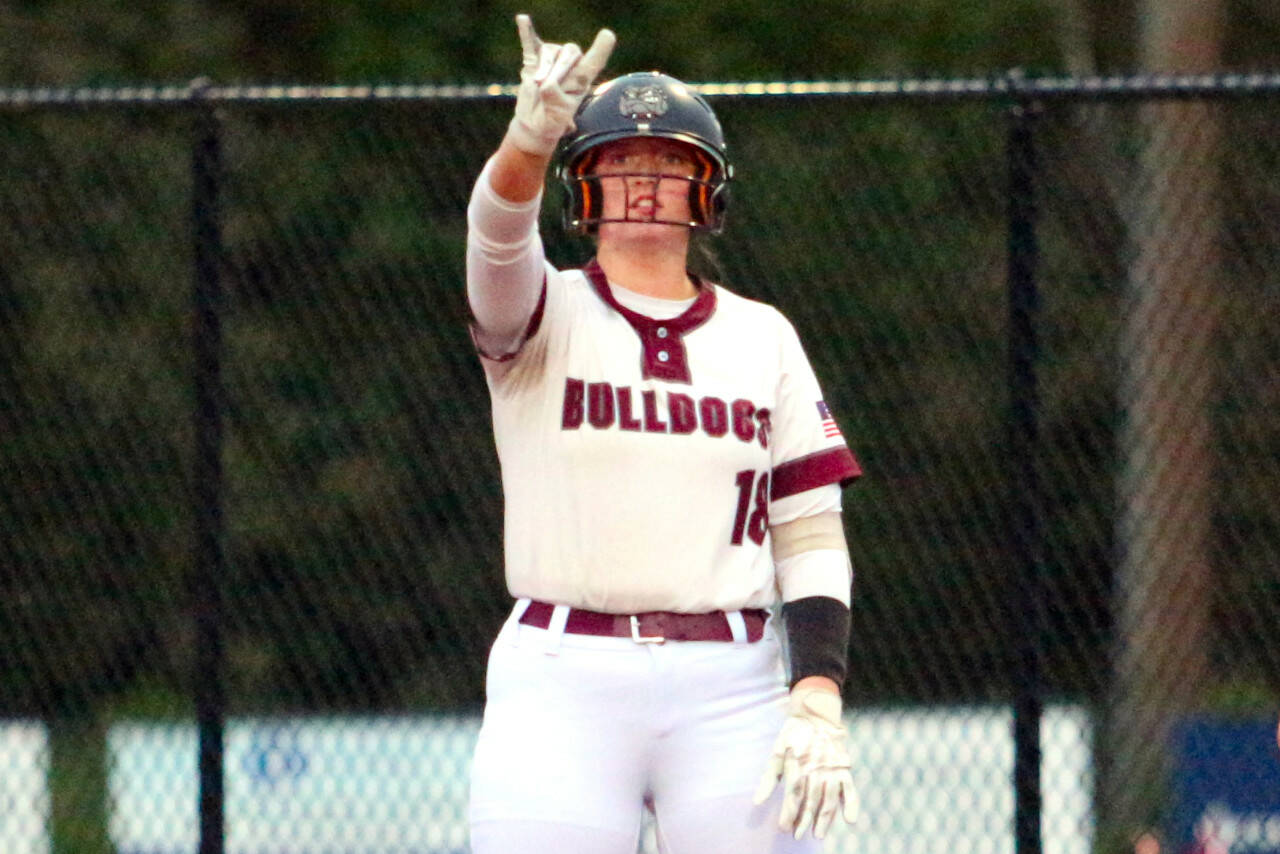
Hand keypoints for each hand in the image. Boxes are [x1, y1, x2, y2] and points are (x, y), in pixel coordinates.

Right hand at [506, 14, 615, 156]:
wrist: (535, 123)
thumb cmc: (553, 120)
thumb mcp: (557, 117)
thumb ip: (554, 99)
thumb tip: (544, 83)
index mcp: (582, 80)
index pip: (593, 63)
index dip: (600, 50)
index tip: (607, 35)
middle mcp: (570, 66)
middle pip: (570, 53)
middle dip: (558, 69)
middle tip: (546, 86)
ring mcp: (551, 61)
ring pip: (550, 51)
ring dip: (544, 66)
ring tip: (536, 84)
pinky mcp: (533, 60)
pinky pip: (530, 42)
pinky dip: (526, 31)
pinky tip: (522, 19)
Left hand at [753, 686, 859, 839]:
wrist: (815, 715)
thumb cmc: (792, 736)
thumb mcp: (776, 754)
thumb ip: (768, 779)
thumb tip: (757, 803)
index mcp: (797, 767)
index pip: (793, 797)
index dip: (788, 814)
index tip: (783, 828)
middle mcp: (815, 771)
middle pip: (810, 802)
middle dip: (803, 821)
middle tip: (797, 835)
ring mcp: (832, 770)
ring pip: (828, 801)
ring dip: (824, 820)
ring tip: (818, 834)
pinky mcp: (844, 768)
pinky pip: (850, 790)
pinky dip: (851, 805)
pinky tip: (849, 820)